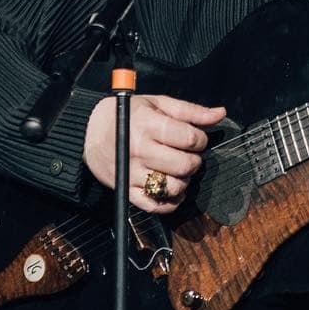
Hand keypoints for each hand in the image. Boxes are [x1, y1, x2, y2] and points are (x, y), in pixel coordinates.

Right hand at [83, 95, 225, 213]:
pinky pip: (155, 205)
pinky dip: (170, 202)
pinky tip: (172, 190)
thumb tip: (220, 113)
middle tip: (188, 155)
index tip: (195, 139)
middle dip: (194, 161)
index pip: (189, 138)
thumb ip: (190, 111)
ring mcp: (131, 172)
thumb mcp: (158, 104)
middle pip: (184, 165)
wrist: (89, 131)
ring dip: (184, 181)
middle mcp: (139, 149)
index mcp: (148, 124)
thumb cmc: (128, 115)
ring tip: (178, 170)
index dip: (200, 140)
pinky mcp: (125, 190)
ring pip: (173, 187)